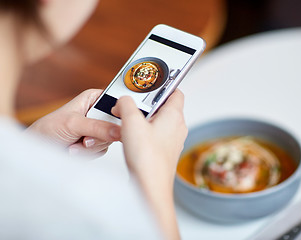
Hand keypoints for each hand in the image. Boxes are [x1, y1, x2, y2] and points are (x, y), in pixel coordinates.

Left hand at [27, 89, 120, 156]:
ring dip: (91, 146)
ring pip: (110, 140)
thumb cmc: (49, 128)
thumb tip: (119, 131)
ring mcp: (98, 129)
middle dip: (99, 135)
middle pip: (116, 125)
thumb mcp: (74, 124)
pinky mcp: (95, 143)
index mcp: (94, 98)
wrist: (38, 148)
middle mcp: (98, 113)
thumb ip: (97, 127)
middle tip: (84, 138)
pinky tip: (75, 148)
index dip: (121, 114)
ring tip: (75, 143)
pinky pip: (102, 150)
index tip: (118, 125)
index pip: (117, 103)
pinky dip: (88, 153)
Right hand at [112, 89, 186, 239]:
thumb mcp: (131, 122)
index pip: (175, 91)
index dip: (163, 85)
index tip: (150, 83)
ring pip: (159, 122)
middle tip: (132, 103)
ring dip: (144, 120)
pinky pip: (155, 136)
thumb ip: (126, 104)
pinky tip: (130, 138)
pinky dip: (144, 133)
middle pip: (164, 107)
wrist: (150, 187)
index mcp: (174, 116)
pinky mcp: (164, 152)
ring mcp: (172, 141)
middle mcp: (177, 128)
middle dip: (147, 104)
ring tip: (128, 121)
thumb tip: (123, 100)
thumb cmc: (147, 158)